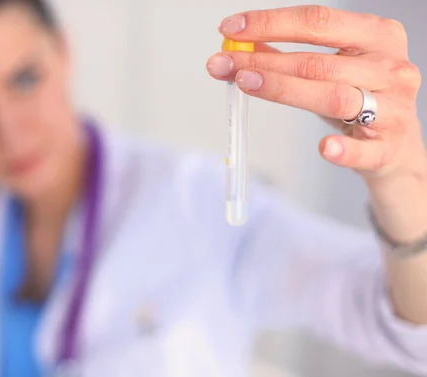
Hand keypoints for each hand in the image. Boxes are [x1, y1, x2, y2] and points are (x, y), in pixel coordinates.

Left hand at [206, 5, 425, 180]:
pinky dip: (342, 148)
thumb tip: (240, 43)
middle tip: (222, 63)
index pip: (318, 21)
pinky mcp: (388, 148)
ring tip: (243, 83)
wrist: (397, 147)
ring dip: (283, 90)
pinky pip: (362, 150)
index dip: (271, 23)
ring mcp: (393, 109)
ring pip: (332, 98)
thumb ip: (290, 54)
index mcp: (376, 36)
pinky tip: (323, 147)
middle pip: (317, 62)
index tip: (231, 27)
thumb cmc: (361, 98)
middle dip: (263, 60)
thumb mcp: (332, 69)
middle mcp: (389, 67)